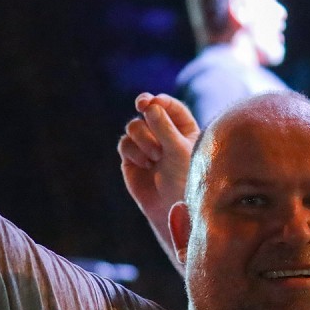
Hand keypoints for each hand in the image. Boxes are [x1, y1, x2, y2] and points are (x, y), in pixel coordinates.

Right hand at [118, 93, 198, 234]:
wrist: (171, 208)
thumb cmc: (184, 179)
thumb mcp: (178, 150)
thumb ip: (164, 127)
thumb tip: (149, 106)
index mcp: (184, 130)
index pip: (170, 106)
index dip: (160, 101)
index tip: (153, 102)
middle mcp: (164, 135)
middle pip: (148, 112)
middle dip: (147, 115)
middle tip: (142, 106)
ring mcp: (147, 146)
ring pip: (134, 126)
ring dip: (143, 138)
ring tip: (155, 157)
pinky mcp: (132, 159)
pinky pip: (125, 143)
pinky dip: (134, 151)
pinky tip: (145, 164)